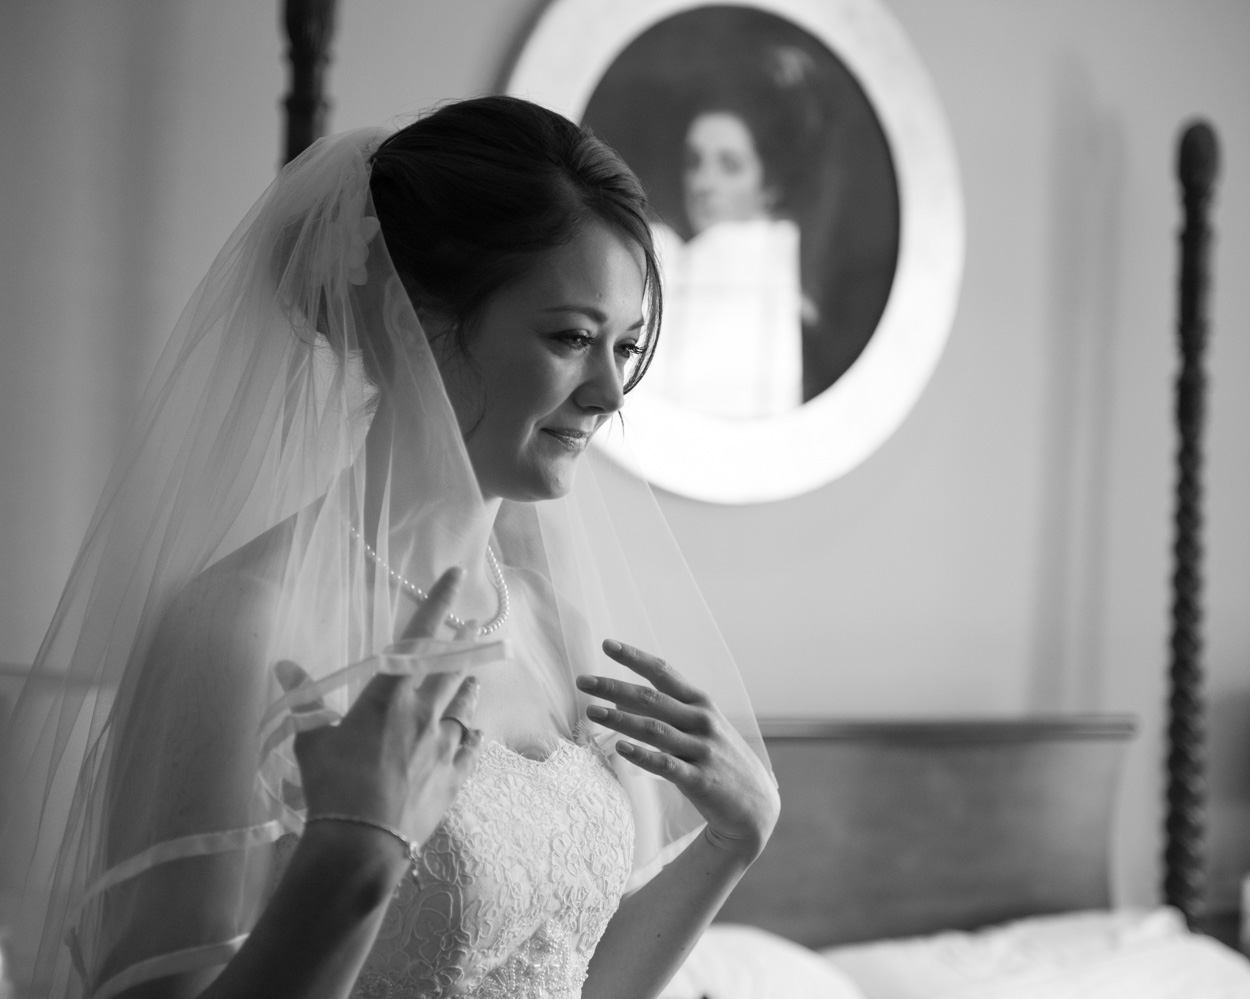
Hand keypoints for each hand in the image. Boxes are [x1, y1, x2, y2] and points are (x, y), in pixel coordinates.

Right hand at [281, 567, 482, 848]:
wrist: (363, 841)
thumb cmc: (332, 786)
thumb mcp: (311, 740)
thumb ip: (305, 701)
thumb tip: (283, 665)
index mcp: (389, 696)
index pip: (418, 637)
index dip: (438, 602)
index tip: (456, 575)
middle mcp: (424, 712)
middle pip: (452, 668)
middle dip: (463, 645)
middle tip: (473, 627)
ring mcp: (444, 745)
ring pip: (465, 705)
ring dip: (468, 688)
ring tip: (472, 678)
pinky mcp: (454, 777)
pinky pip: (471, 747)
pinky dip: (472, 735)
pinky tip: (474, 732)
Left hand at [577, 640, 779, 859]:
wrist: (756, 805)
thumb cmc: (719, 759)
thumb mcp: (701, 727)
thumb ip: (668, 711)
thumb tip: (621, 699)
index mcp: (700, 703)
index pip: (663, 672)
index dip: (635, 657)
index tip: (606, 644)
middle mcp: (702, 721)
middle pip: (652, 699)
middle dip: (614, 687)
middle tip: (583, 681)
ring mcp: (702, 749)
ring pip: (654, 729)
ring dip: (620, 719)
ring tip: (591, 711)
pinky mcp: (700, 779)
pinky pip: (666, 765)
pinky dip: (642, 755)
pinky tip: (620, 749)